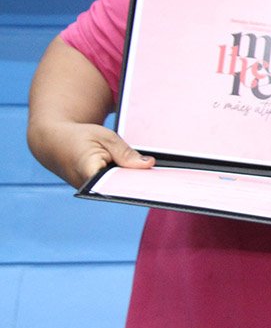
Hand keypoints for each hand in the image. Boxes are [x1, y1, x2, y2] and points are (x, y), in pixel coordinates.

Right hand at [40, 120, 154, 188]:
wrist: (53, 142)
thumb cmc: (79, 136)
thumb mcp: (105, 137)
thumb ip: (125, 153)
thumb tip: (148, 164)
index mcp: (89, 172)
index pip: (118, 184)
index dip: (136, 182)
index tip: (156, 181)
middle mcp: (87, 187)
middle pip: (118, 188)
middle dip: (137, 182)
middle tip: (161, 178)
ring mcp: (88, 190)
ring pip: (115, 188)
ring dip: (130, 181)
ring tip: (151, 175)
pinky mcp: (91, 189)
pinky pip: (110, 187)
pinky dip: (122, 180)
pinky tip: (136, 174)